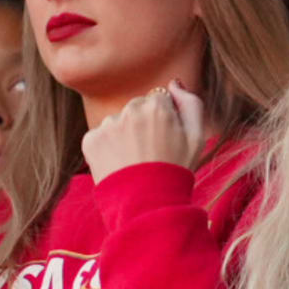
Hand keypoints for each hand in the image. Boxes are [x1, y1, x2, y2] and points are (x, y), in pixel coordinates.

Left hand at [82, 80, 204, 183]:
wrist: (147, 205)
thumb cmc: (175, 171)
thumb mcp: (197, 137)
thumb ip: (191, 103)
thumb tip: (173, 83)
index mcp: (157, 106)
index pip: (158, 101)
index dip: (163, 122)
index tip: (164, 142)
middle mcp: (130, 110)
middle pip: (136, 109)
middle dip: (141, 126)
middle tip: (149, 154)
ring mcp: (108, 125)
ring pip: (117, 123)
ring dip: (123, 137)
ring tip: (133, 162)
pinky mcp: (91, 140)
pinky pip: (100, 137)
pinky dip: (107, 149)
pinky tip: (119, 165)